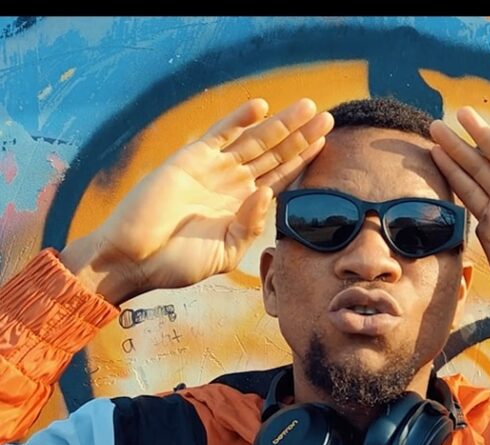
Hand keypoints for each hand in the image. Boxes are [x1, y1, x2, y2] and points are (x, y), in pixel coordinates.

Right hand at [63, 98, 333, 304]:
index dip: (302, 159)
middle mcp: (230, 184)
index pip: (280, 176)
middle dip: (301, 135)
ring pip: (254, 140)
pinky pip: (218, 134)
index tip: (326, 143)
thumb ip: (249, 226)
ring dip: (280, 123)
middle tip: (328, 117)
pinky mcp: (189, 159)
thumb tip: (268, 193)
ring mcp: (211, 169)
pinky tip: (261, 108)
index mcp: (242, 207)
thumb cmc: (177, 263)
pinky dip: (238, 120)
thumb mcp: (225, 252)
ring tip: (307, 107)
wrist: (133, 260)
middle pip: (274, 154)